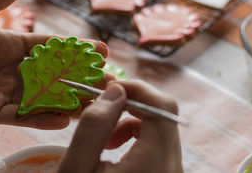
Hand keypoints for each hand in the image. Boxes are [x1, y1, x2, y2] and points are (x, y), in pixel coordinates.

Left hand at [0, 0, 107, 129]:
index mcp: (8, 45)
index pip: (48, 47)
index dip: (74, 49)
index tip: (100, 50)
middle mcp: (11, 69)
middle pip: (53, 74)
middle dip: (80, 77)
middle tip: (107, 80)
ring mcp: (4, 92)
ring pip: (43, 98)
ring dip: (68, 100)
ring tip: (94, 102)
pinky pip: (22, 117)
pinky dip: (42, 119)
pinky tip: (63, 119)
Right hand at [58, 80, 182, 172]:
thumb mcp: (76, 168)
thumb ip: (94, 125)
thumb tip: (116, 89)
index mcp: (156, 165)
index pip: (162, 107)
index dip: (135, 88)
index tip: (106, 87)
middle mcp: (175, 169)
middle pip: (164, 115)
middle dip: (130, 104)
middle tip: (101, 107)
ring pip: (162, 127)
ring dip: (132, 121)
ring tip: (105, 137)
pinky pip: (160, 143)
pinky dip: (138, 136)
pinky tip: (115, 148)